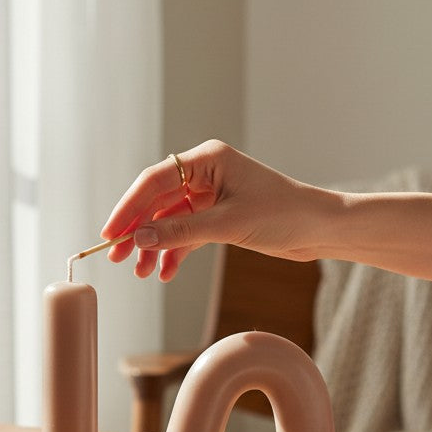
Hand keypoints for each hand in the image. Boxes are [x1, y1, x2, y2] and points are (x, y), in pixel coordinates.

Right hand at [101, 139, 331, 280]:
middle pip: (157, 200)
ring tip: (142, 273)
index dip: (128, 207)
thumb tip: (139, 238)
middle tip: (117, 257)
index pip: (155, 181)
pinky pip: (186, 232)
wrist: (321, 228)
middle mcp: (205, 172)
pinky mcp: (219, 216)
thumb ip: (180, 230)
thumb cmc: (283, 214)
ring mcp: (211, 194)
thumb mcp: (227, 224)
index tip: (110, 233)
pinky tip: (166, 272)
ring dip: (154, 246)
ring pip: (169, 220)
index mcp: (207, 159)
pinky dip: (175, 252)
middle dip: (138, 230)